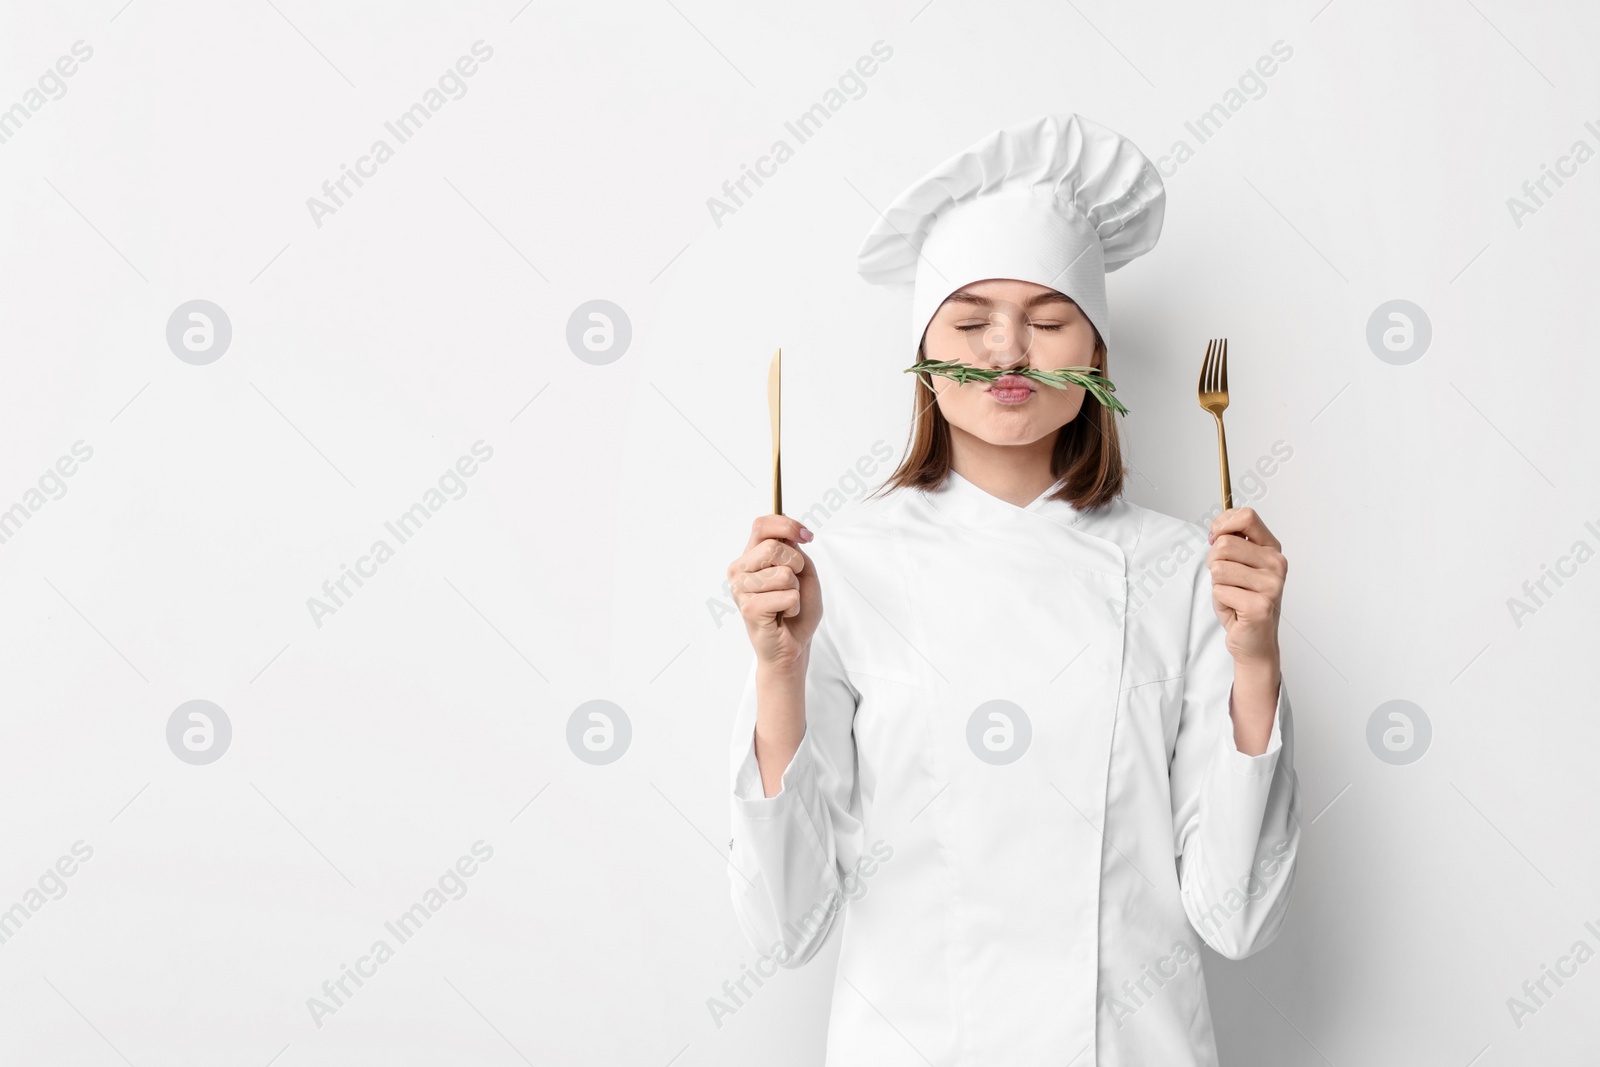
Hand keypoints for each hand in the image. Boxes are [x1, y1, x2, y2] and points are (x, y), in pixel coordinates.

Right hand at [727, 515, 822, 673]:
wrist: (793, 645)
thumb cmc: (796, 610)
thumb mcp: (803, 573)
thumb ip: (795, 551)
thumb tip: (788, 534)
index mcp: (750, 556)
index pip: (762, 525)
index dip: (787, 525)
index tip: (806, 535)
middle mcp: (740, 570)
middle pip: (773, 547)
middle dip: (796, 564)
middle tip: (794, 583)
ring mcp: (740, 589)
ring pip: (783, 573)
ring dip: (796, 589)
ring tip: (787, 601)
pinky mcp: (749, 608)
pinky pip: (786, 596)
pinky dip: (794, 605)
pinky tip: (784, 614)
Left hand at [1207, 506, 1286, 667]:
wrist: (1254, 640)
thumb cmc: (1242, 601)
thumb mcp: (1237, 565)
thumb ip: (1230, 543)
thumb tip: (1217, 531)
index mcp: (1271, 549)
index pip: (1246, 516)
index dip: (1222, 524)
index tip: (1216, 538)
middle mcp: (1276, 564)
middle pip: (1225, 544)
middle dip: (1214, 562)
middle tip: (1225, 579)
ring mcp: (1271, 585)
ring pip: (1219, 569)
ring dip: (1218, 585)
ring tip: (1233, 595)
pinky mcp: (1260, 605)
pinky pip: (1220, 591)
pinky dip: (1220, 602)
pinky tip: (1235, 609)